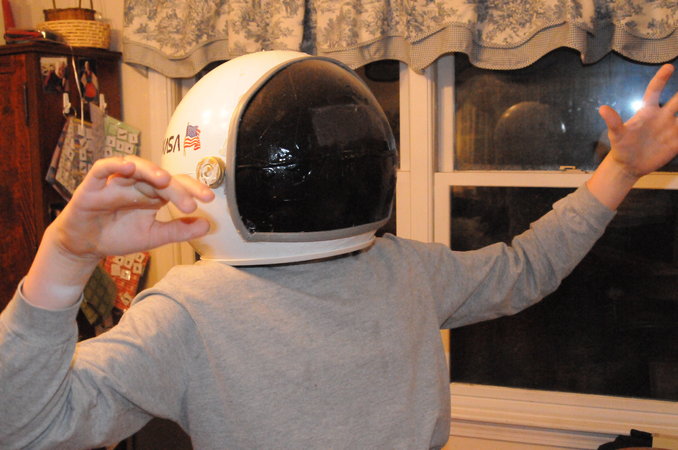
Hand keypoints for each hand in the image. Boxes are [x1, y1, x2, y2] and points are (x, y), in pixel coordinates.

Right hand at [23, 156, 213, 308]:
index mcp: (153, 193)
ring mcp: (115, 182)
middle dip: (177, 188)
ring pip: (135, 166)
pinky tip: (128, 168)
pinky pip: (102, 168)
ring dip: (150, 171)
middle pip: (159, 177)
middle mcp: (137, 183)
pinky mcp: (93, 186)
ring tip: (165, 180)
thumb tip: (207, 225)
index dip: (193, 189)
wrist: (85, 246)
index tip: (209, 199)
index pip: (177, 184)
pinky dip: (114, 165)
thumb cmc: (119, 235)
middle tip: (191, 202)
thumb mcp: (153, 236)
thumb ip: (178, 230)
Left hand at [598, 64, 677, 178]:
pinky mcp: (676, 143)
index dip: (661, 79)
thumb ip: (613, 122)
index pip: (654, 91)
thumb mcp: (616, 135)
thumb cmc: (621, 147)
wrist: (628, 165)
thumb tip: (602, 109)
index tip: (669, 67)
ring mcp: (670, 129)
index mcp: (647, 112)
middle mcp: (662, 117)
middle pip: (677, 101)